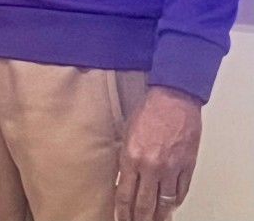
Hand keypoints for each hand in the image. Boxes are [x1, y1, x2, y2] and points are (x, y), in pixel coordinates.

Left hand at [114, 85, 201, 220]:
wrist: (173, 100)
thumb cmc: (148, 112)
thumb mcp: (126, 134)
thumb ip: (125, 159)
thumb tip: (123, 180)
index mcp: (131, 157)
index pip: (125, 194)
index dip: (122, 211)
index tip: (121, 219)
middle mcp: (151, 166)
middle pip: (145, 204)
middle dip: (139, 219)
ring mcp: (171, 168)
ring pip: (164, 202)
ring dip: (159, 215)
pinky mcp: (187, 166)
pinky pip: (180, 192)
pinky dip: (175, 201)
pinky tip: (170, 206)